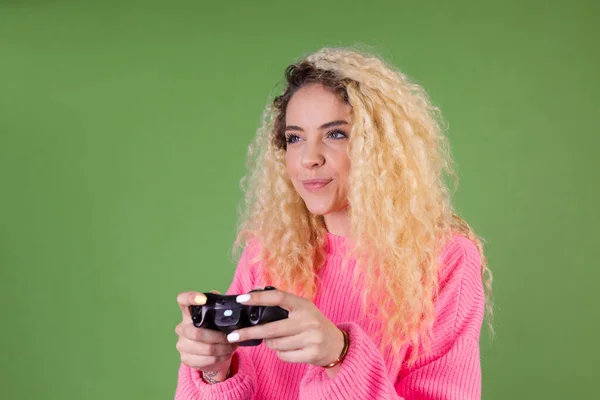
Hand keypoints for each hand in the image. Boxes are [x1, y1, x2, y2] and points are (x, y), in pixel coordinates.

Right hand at [175, 291, 237, 381]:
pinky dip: (220, 357)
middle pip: (197, 332)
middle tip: (231, 338)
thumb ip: (219, 307)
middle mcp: (182, 327)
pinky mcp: (186, 358)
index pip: (183, 300)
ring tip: (233, 346)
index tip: (204, 299)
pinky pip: (205, 360)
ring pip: (204, 348)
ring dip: (222, 348)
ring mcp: (182, 344)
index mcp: (189, 313)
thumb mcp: (217, 318)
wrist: (211, 354)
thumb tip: (223, 300)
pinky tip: (227, 354)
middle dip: (218, 337)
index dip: (190, 297)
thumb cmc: (214, 331)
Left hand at [226, 289, 344, 369]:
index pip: (278, 297)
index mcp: (303, 305)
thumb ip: (283, 303)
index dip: (259, 298)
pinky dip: (280, 354)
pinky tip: (289, 349)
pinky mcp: (311, 354)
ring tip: (279, 340)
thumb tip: (256, 293)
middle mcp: (308, 319)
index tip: (241, 299)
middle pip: (271, 328)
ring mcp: (311, 337)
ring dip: (270, 344)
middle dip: (249, 332)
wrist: (337, 345)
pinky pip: (283, 356)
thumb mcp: (303, 309)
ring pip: (275, 344)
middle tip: (233, 335)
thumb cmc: (314, 324)